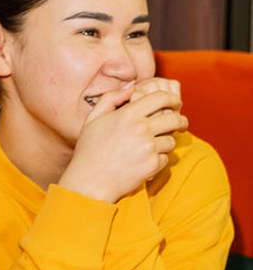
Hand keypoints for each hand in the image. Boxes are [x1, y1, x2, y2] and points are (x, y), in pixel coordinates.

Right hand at [60, 78, 186, 202]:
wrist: (88, 181)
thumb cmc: (88, 150)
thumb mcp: (92, 119)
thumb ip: (110, 98)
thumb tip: (130, 88)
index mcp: (127, 114)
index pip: (161, 97)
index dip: (172, 98)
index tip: (175, 103)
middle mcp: (140, 128)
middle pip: (174, 118)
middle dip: (180, 120)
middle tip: (180, 124)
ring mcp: (148, 147)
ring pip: (171, 140)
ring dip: (166, 143)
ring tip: (155, 147)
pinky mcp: (152, 165)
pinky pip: (166, 158)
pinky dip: (159, 160)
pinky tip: (146, 162)